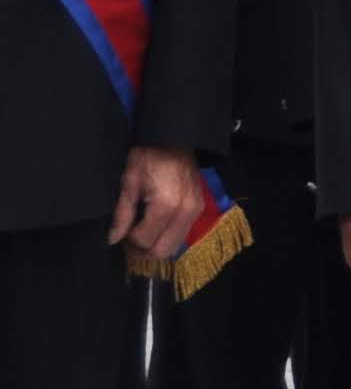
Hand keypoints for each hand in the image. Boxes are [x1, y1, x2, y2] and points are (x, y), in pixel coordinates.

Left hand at [110, 146, 203, 263]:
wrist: (174, 138)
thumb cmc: (147, 155)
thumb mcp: (128, 182)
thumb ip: (121, 214)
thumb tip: (113, 239)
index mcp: (166, 205)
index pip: (145, 240)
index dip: (127, 242)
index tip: (118, 235)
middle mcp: (185, 212)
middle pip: (163, 250)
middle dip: (142, 250)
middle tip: (127, 241)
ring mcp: (196, 211)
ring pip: (174, 246)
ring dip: (155, 245)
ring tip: (140, 234)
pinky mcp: (199, 208)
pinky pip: (181, 234)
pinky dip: (166, 237)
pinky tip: (154, 226)